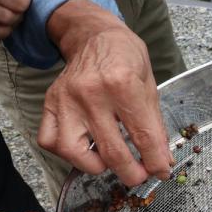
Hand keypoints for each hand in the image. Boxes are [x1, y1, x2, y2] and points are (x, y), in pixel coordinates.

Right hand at [39, 0, 173, 186]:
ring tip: (110, 161)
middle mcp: (91, 93)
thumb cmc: (127, 59)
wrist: (94, 36)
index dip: (156, 162)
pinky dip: (67, 154)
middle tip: (139, 176)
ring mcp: (66, 100)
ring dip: (97, 167)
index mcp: (123, 84)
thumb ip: (155, 126)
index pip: (143, 137)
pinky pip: (49, 141)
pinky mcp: (48, 103)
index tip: (161, 172)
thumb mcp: (150, 87)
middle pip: (112, 152)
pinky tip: (85, 148)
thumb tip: (162, 161)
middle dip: (131, 174)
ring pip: (74, 153)